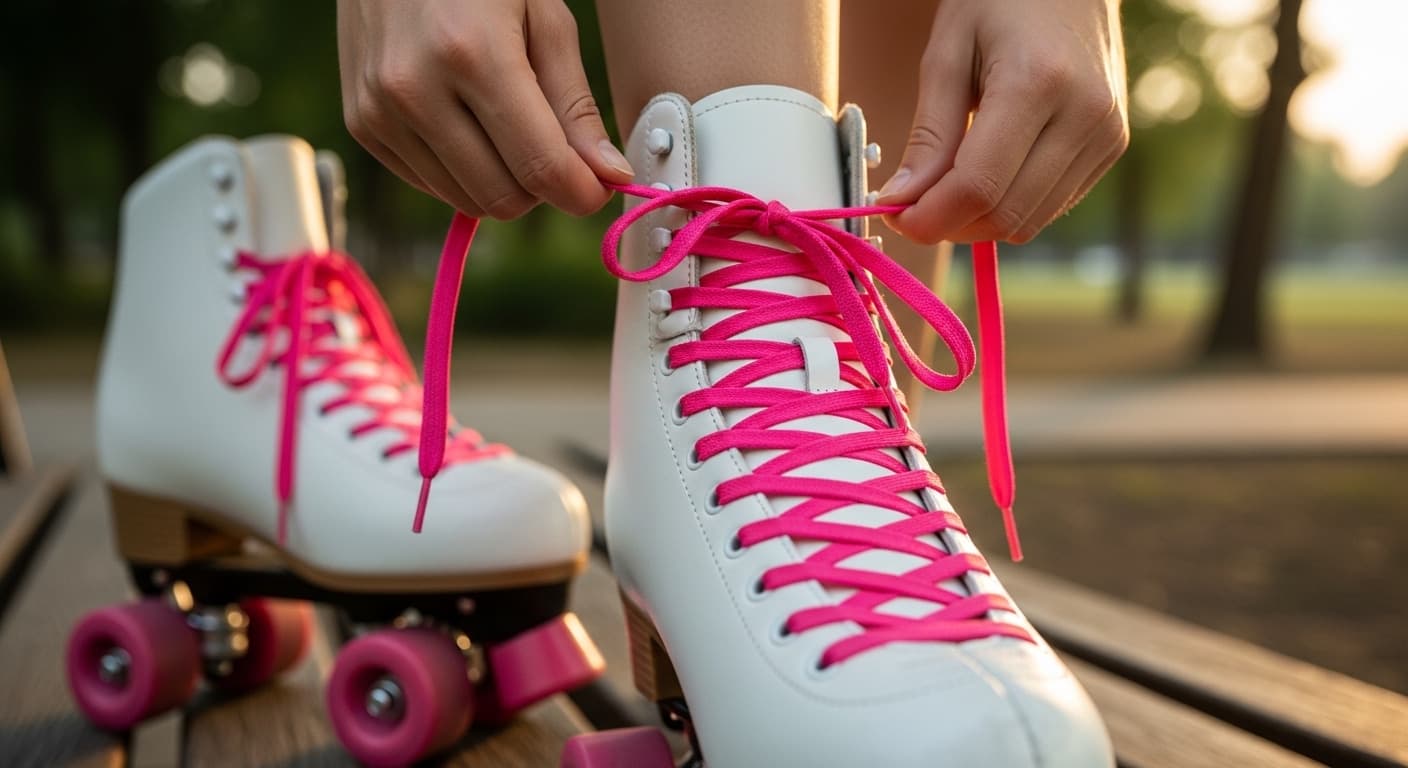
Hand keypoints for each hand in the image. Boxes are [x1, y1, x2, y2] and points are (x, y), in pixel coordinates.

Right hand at [336, 0, 633, 218]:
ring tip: (506, 125)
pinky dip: (462, 171)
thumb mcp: (545, 19)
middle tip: (554, 148)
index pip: (540, 166)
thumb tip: (609, 176)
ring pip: (468, 202)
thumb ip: (576, 105)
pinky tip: (466, 122)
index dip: (582, 192)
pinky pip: (432, 186)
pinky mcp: (361, 125)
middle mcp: (415, 90)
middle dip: (543, 187)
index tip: (601, 186)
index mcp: (473, 54)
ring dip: (502, 181)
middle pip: (503, 197)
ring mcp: (379, 112)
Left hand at [878, 0, 1128, 243]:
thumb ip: (929, 134)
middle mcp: (1085, 114)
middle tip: (911, 206)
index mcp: (1038, 82)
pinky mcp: (1111, 147)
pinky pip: (1049, 207)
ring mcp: (1106, 134)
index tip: (892, 215)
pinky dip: (1008, 207)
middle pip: (1005, 214)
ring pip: (1028, 223)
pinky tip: (985, 177)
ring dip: (977, 223)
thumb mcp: (947, 54)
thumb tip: (902, 201)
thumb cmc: (999, 2)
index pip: (978, 186)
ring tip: (945, 189)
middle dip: (948, 225)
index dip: (930, 217)